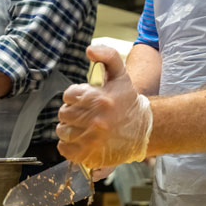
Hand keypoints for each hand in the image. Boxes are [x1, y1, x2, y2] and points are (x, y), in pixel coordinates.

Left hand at [56, 44, 152, 169]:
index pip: (69, 95)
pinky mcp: (90, 156)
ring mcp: (93, 140)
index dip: (75, 96)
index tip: (85, 99)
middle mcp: (97, 121)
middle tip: (85, 113)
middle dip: (72, 112)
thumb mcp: (120, 73)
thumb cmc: (127, 100)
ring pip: (62, 131)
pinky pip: (64, 149)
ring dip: (69, 128)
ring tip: (83, 127)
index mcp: (101, 99)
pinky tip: (81, 139)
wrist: (143, 129)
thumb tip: (89, 50)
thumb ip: (107, 55)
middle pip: (64, 114)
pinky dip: (68, 145)